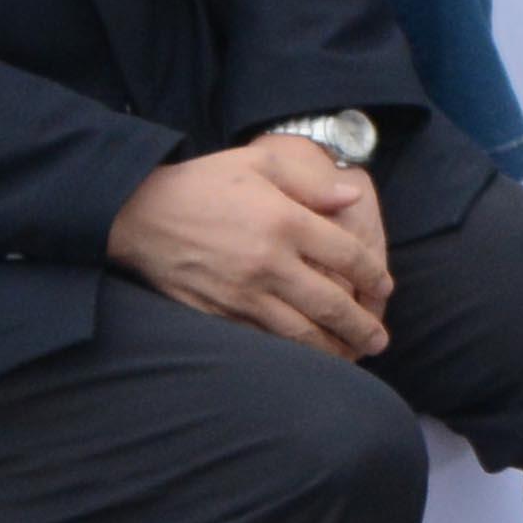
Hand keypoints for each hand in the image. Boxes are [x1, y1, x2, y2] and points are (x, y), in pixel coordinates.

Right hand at [107, 136, 392, 357]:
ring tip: (352, 357)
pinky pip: (264, 341)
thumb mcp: (259, 162)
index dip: (373, 275)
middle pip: (331, 304)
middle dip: (362, 327)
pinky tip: (306, 359)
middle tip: (380, 341)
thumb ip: (310, 182)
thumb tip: (351, 199)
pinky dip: (290, 354)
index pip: (347, 256)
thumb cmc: (202, 183)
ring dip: (333, 350)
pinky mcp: (218, 313)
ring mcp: (243, 293)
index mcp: (285, 221)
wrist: (138, 213)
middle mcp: (269, 262)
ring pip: (300, 334)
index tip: (384, 288)